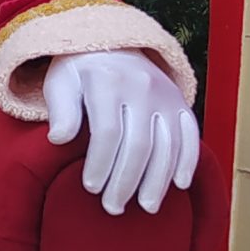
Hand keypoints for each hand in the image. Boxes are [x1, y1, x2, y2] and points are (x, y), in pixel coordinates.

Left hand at [42, 51, 200, 214]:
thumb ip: (60, 109)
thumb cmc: (79, 71)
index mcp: (107, 82)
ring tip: (146, 207)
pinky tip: (179, 184)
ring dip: (158, 179)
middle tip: (114, 208)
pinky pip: (190, 133)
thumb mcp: (60, 82)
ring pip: (167, 143)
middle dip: (126, 180)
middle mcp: (142, 87)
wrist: (113, 42)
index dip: (101, 163)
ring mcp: (165, 95)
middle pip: (139, 144)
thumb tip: (59, 139)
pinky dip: (188, 160)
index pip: (107, 132)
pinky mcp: (180, 101)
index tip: (91, 188)